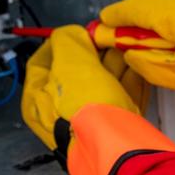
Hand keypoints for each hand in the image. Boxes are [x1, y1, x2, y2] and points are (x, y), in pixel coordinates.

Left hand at [22, 26, 149, 162]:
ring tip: (125, 46)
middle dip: (94, 51)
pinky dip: (129, 79)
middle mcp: (61, 110)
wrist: (114, 142)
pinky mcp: (114, 122)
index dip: (59, 42)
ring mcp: (89, 117)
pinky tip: (137, 65)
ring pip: (102, 82)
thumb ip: (68, 39)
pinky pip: (121, 94)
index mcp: (38, 98)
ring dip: (114, 62)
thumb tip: (73, 34)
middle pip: (76, 70)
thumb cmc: (82, 105)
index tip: (76, 31)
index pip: (42, 62)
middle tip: (105, 38)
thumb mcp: (70, 60)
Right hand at [97, 0, 174, 92]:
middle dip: (138, 19)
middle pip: (152, 2)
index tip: (104, 26)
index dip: (114, 19)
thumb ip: (150, 63)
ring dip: (167, 20)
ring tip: (174, 47)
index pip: (130, 9)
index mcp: (172, 12)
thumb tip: (132, 54)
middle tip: (134, 41)